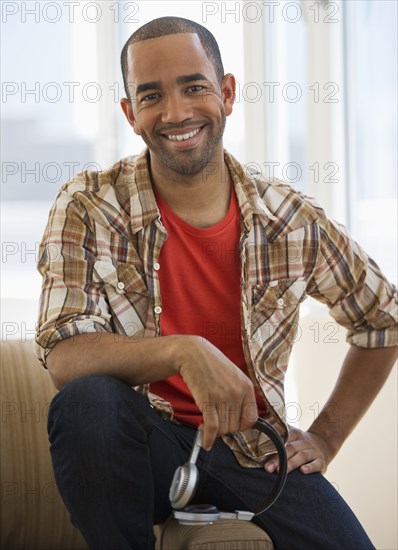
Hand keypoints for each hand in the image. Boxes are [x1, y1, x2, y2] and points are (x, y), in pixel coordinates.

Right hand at [176, 336, 257, 450]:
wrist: (193, 353)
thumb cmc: (212, 365)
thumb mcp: (233, 376)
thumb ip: (238, 396)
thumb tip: (237, 421)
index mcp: (247, 387)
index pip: (251, 419)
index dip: (241, 427)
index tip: (231, 426)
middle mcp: (238, 393)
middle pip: (235, 427)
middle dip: (224, 429)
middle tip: (214, 423)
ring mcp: (223, 396)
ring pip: (223, 429)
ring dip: (214, 432)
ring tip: (205, 425)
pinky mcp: (208, 400)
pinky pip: (212, 427)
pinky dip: (208, 438)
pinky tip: (205, 442)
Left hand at [264, 426, 331, 474]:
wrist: (323, 444)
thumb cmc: (300, 442)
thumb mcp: (291, 433)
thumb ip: (277, 430)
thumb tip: (261, 424)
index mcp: (295, 434)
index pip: (284, 437)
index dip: (274, 444)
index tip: (262, 452)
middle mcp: (304, 441)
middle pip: (290, 448)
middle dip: (278, 458)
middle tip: (267, 468)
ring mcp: (313, 451)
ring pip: (302, 456)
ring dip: (291, 464)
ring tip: (280, 471)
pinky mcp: (321, 461)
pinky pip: (317, 464)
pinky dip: (310, 467)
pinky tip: (303, 471)